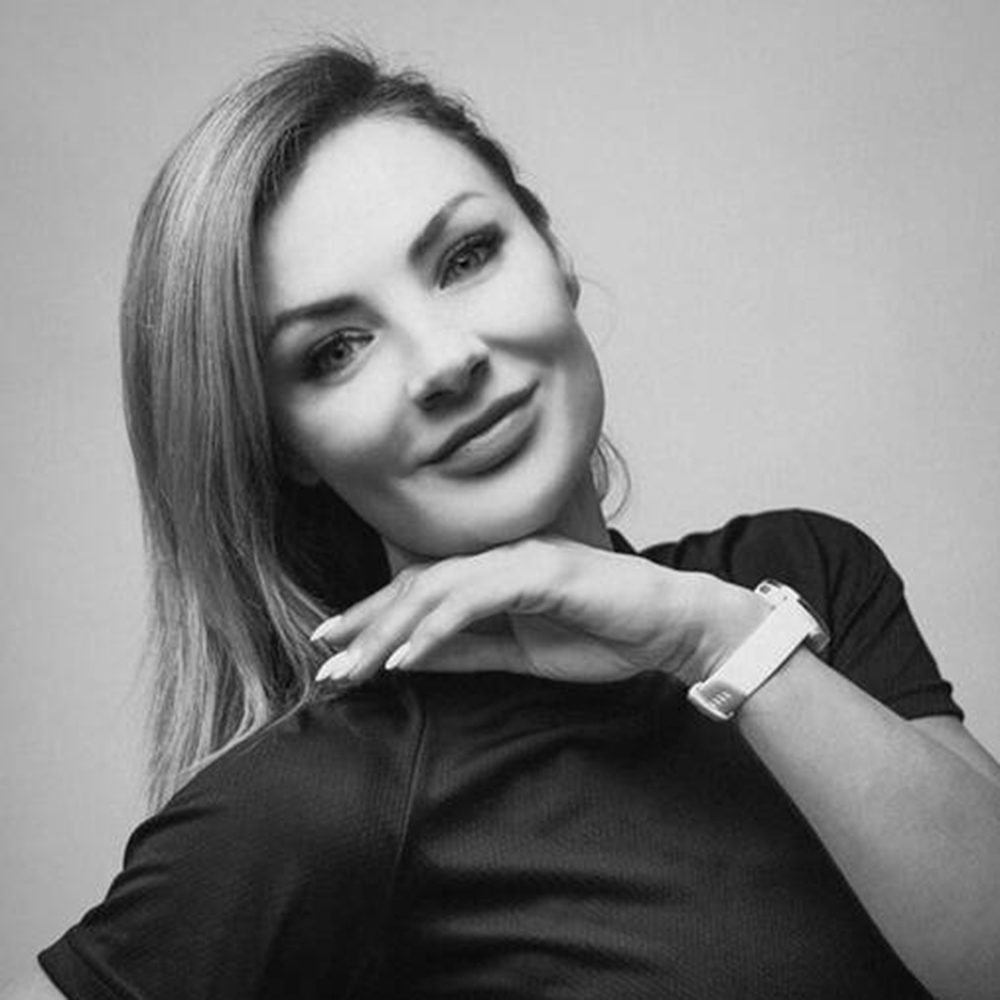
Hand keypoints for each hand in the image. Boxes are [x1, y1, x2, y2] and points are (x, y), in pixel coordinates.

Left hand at [310, 534, 767, 687]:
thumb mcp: (520, 654)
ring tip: (354, 666)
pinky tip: (408, 656)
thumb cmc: (603, 635)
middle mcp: (497, 558)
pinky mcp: (539, 571)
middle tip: (325, 657)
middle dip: (365, 623)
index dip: (372, 616)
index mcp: (491, 574)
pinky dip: (437, 627)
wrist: (669, 627)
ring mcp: (517, 560)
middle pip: (415, 586)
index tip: (334, 646)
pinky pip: (475, 599)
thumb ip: (469, 651)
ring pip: (435, 590)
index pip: (419, 591)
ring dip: (390, 629)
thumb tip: (413, 660)